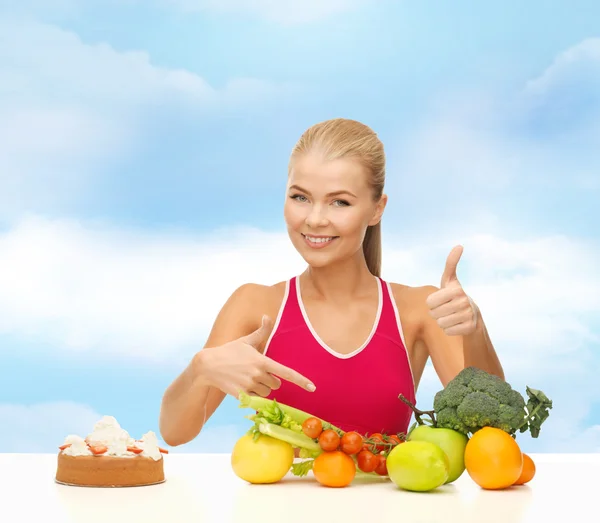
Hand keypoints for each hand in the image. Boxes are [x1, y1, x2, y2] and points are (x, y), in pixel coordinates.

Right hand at [198, 315, 315, 397]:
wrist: (208, 366)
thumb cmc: (229, 351)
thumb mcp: (246, 341)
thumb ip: (261, 331)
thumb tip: (267, 316)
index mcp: (262, 360)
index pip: (286, 372)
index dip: (301, 381)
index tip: (312, 388)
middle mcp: (258, 374)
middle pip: (276, 384)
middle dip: (270, 380)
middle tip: (257, 373)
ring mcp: (249, 385)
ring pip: (266, 393)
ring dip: (261, 388)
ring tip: (248, 378)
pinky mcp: (242, 395)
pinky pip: (255, 399)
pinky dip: (252, 395)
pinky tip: (242, 385)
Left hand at [426, 245, 478, 335]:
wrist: (472, 315)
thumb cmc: (454, 295)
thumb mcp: (450, 280)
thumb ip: (451, 263)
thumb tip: (459, 245)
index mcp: (456, 290)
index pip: (429, 302)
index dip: (431, 303)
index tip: (440, 300)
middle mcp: (464, 302)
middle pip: (434, 314)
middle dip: (436, 313)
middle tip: (446, 309)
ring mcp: (468, 315)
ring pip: (440, 323)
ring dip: (442, 322)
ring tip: (451, 316)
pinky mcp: (470, 327)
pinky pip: (448, 331)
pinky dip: (449, 330)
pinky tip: (456, 324)